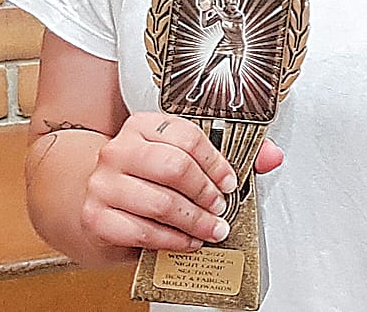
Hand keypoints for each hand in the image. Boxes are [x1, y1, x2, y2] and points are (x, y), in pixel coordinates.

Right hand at [80, 112, 237, 252]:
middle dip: (206, 193)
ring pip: (161, 203)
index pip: (188, 137)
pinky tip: (187, 240)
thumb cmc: (146, 177)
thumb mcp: (179, 158)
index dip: (216, 162)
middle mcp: (119, 150)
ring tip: (211, 228)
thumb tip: (271, 157)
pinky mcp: (96, 217)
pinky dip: (172, 240)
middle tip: (221, 208)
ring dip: (195, 221)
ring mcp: (103, 184)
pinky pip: (142, 232)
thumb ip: (226, 155)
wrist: (99, 199)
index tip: (229, 182)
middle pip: (175, 168)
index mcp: (143, 126)